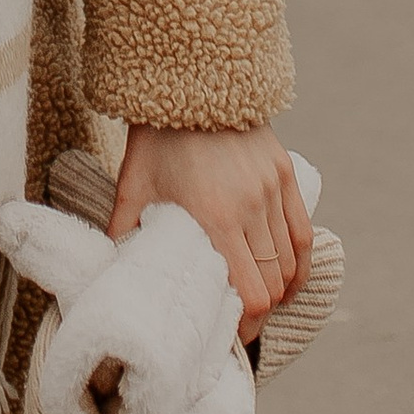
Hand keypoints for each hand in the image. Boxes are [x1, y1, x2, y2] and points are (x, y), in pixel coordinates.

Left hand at [107, 125, 309, 343]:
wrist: (190, 77)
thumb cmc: (156, 136)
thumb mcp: (133, 186)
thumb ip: (124, 232)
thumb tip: (110, 270)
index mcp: (214, 216)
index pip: (249, 293)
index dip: (245, 326)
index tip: (229, 337)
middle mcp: (251, 207)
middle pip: (272, 285)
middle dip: (259, 314)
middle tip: (240, 326)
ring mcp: (272, 190)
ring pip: (289, 264)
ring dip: (278, 292)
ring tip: (258, 306)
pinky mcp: (285, 175)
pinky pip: (302, 235)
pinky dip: (298, 266)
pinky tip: (287, 281)